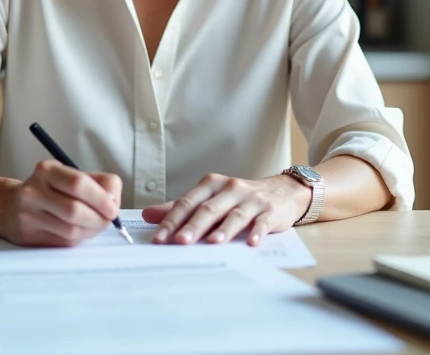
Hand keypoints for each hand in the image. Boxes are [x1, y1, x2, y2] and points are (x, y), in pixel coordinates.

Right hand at [2, 160, 121, 246]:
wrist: (10, 207)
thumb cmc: (49, 191)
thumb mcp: (70, 177)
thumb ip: (98, 184)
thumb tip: (114, 200)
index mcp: (47, 170)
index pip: (78, 183)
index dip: (101, 198)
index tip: (113, 207)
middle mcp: (34, 191)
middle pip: (75, 210)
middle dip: (99, 218)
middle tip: (107, 219)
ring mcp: (28, 214)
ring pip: (71, 229)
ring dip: (91, 230)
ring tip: (94, 225)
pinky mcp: (29, 235)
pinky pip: (63, 241)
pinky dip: (79, 238)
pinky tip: (79, 231)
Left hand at [142, 173, 309, 246]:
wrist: (281, 191)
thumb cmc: (238, 198)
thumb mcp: (210, 198)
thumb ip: (181, 207)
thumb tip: (148, 215)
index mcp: (211, 184)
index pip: (188, 202)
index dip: (172, 220)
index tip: (159, 239)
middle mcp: (230, 188)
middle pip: (208, 209)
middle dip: (193, 226)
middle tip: (179, 242)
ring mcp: (251, 199)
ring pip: (234, 215)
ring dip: (223, 230)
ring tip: (212, 243)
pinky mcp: (270, 211)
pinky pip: (262, 222)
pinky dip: (257, 232)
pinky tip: (251, 243)